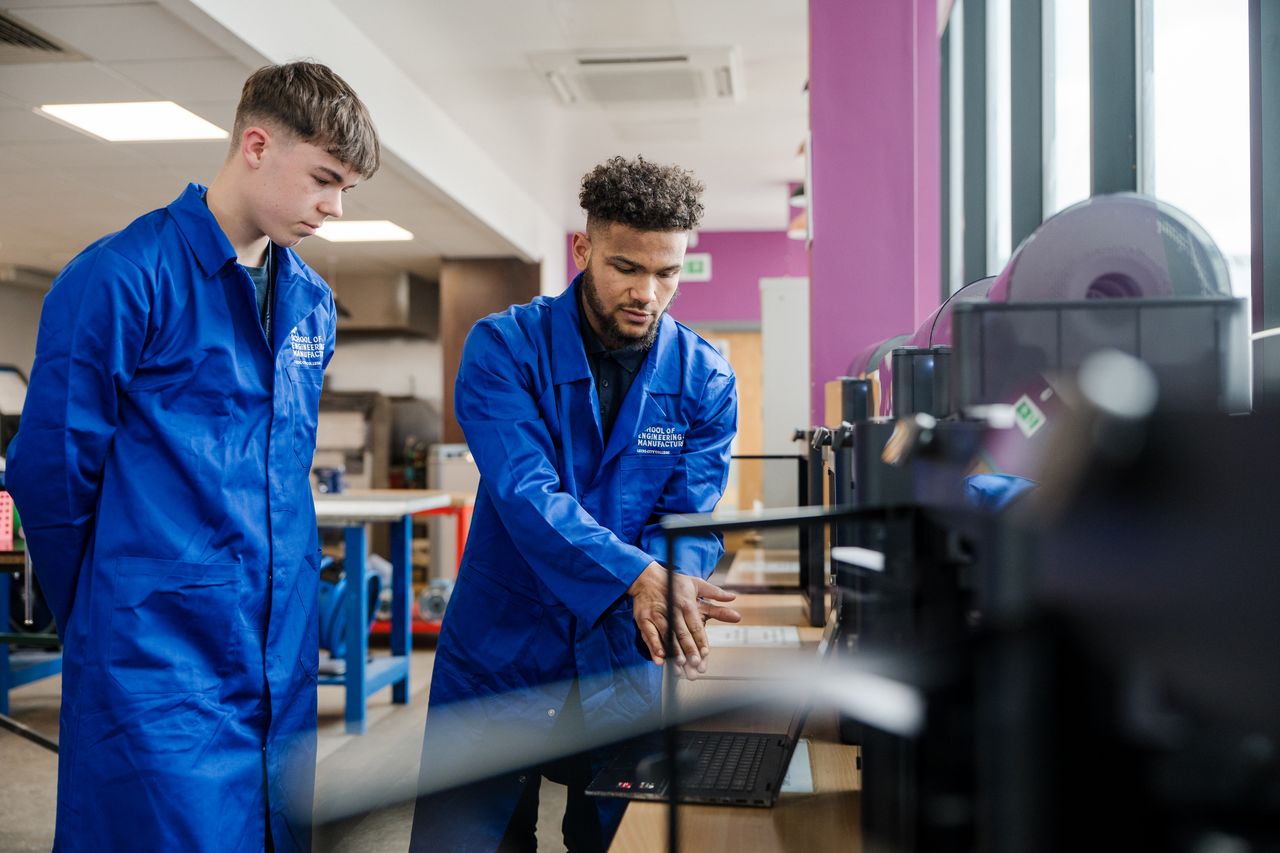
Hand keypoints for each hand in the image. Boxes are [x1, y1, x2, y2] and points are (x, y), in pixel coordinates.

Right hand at [628, 561, 741, 679]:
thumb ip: (715, 593)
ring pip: (667, 635)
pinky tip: (660, 658)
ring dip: (673, 651)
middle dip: (689, 649)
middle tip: (695, 663)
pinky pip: (649, 635)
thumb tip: (733, 597)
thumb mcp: (696, 584)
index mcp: (687, 603)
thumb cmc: (675, 582)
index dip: (700, 640)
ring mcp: (657, 615)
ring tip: (680, 664)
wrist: (647, 577)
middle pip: (682, 633)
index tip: (705, 653)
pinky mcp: (643, 619)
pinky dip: (654, 647)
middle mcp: (673, 609)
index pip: (695, 625)